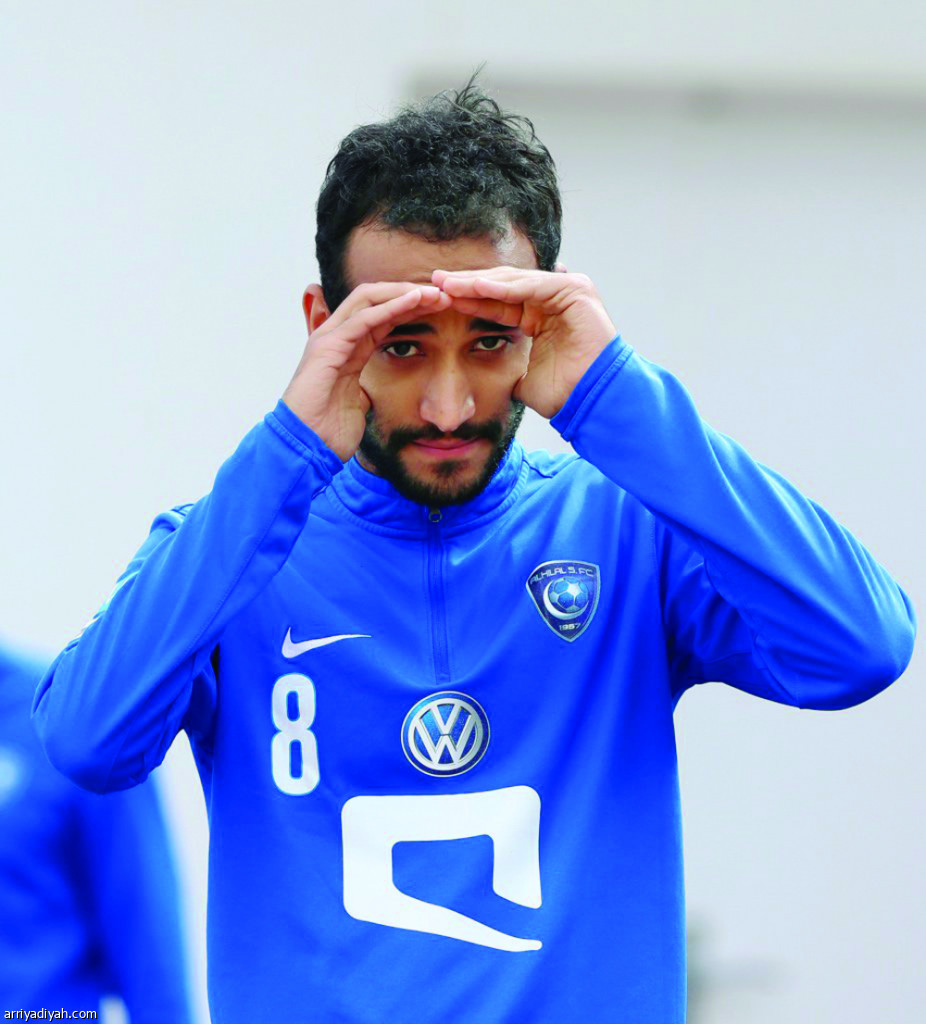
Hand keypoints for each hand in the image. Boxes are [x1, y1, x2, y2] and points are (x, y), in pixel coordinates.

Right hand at [282, 283, 451, 460]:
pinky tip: (414, 300)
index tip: (441, 308)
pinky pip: (364, 318)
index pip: (382, 315)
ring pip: (369, 300)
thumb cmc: (328, 432)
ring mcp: (329, 338)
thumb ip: (366, 390)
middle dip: (410, 293)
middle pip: (376, 299)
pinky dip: (391, 306)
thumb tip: (376, 393)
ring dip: (404, 294)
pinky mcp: (328, 346)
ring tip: (434, 293)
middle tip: (443, 294)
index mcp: (347, 349)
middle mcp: (336, 337)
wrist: (305, 448)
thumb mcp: (358, 404)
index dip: (411, 307)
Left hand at [432, 266, 616, 418]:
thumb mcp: (520, 377)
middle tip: (434, 280)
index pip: (494, 302)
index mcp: (536, 316)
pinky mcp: (575, 290)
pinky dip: (504, 287)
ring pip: (513, 282)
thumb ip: (504, 367)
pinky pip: (531, 285)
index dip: (466, 300)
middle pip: (501, 286)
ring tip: (448, 283)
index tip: (436, 299)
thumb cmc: (562, 395)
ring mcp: (565, 291)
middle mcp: (550, 299)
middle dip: (467, 284)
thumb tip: (480, 377)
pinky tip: (477, 287)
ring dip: (479, 282)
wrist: (591, 402)